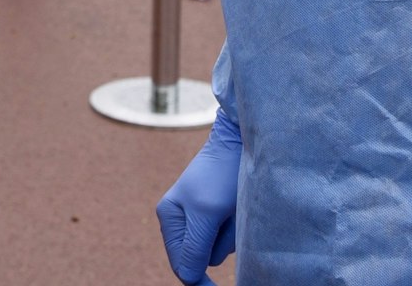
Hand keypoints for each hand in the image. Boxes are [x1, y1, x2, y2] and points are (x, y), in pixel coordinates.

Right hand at [157, 108, 240, 284]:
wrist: (242, 141)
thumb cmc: (223, 173)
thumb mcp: (207, 213)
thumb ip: (195, 247)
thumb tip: (188, 277)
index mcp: (169, 217)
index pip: (182, 266)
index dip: (199, 281)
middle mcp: (183, 220)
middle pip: (202, 258)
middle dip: (217, 246)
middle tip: (226, 219)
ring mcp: (203, 217)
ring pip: (219, 248)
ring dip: (230, 235)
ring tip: (233, 208)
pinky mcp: (221, 214)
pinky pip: (230, 236)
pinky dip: (237, 227)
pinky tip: (238, 206)